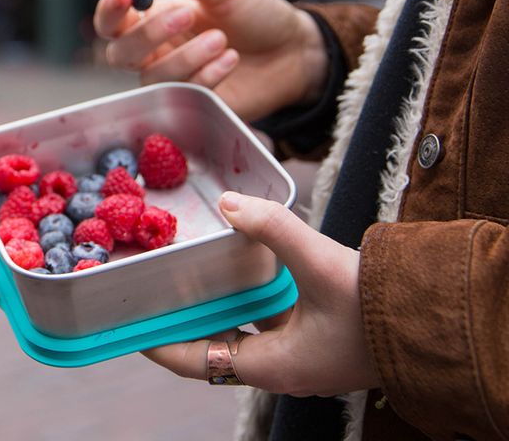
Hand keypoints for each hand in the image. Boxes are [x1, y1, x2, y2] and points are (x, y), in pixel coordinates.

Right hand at [93, 0, 327, 120]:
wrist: (293, 50)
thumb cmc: (255, 14)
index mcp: (153, 17)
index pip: (112, 20)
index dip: (109, 10)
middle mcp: (155, 51)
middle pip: (120, 53)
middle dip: (149, 34)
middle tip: (187, 14)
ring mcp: (173, 80)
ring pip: (152, 77)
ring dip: (186, 56)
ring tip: (222, 40)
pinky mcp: (194, 104)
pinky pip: (185, 94)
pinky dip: (207, 74)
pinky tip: (230, 58)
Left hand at [142, 192, 379, 397]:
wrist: (433, 319)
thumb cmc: (377, 308)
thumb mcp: (318, 264)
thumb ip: (272, 229)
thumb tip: (229, 203)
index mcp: (272, 365)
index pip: (199, 362)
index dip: (163, 344)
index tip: (136, 325)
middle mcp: (281, 367)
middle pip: (216, 347)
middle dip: (187, 320)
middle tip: (161, 290)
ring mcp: (300, 354)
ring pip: (243, 332)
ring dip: (219, 308)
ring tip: (193, 275)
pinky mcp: (316, 338)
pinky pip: (269, 322)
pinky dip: (249, 301)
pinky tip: (244, 270)